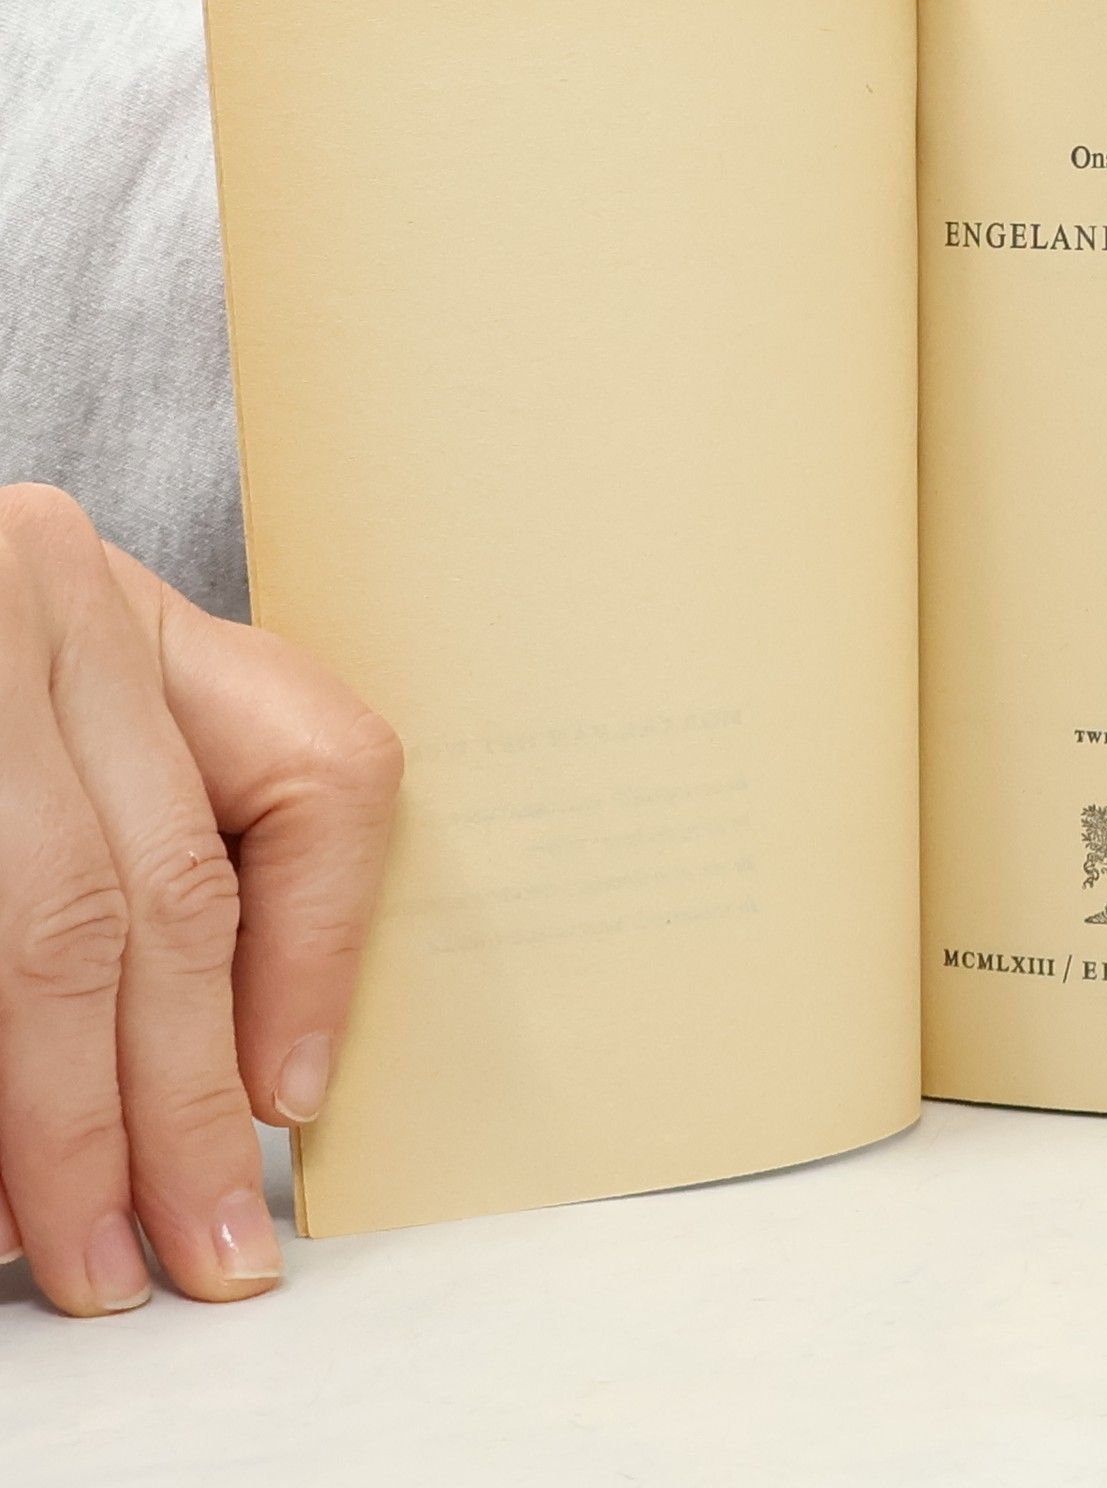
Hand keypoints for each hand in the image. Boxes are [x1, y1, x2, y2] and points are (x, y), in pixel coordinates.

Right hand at [0, 485, 399, 1314]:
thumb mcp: (76, 704)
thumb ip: (167, 838)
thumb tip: (272, 1078)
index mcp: (127, 600)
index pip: (317, 776)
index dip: (320, 956)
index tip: (292, 1109)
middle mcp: (39, 604)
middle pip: (161, 892)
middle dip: (181, 1099)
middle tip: (198, 1252)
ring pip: (48, 938)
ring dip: (64, 1124)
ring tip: (81, 1254)